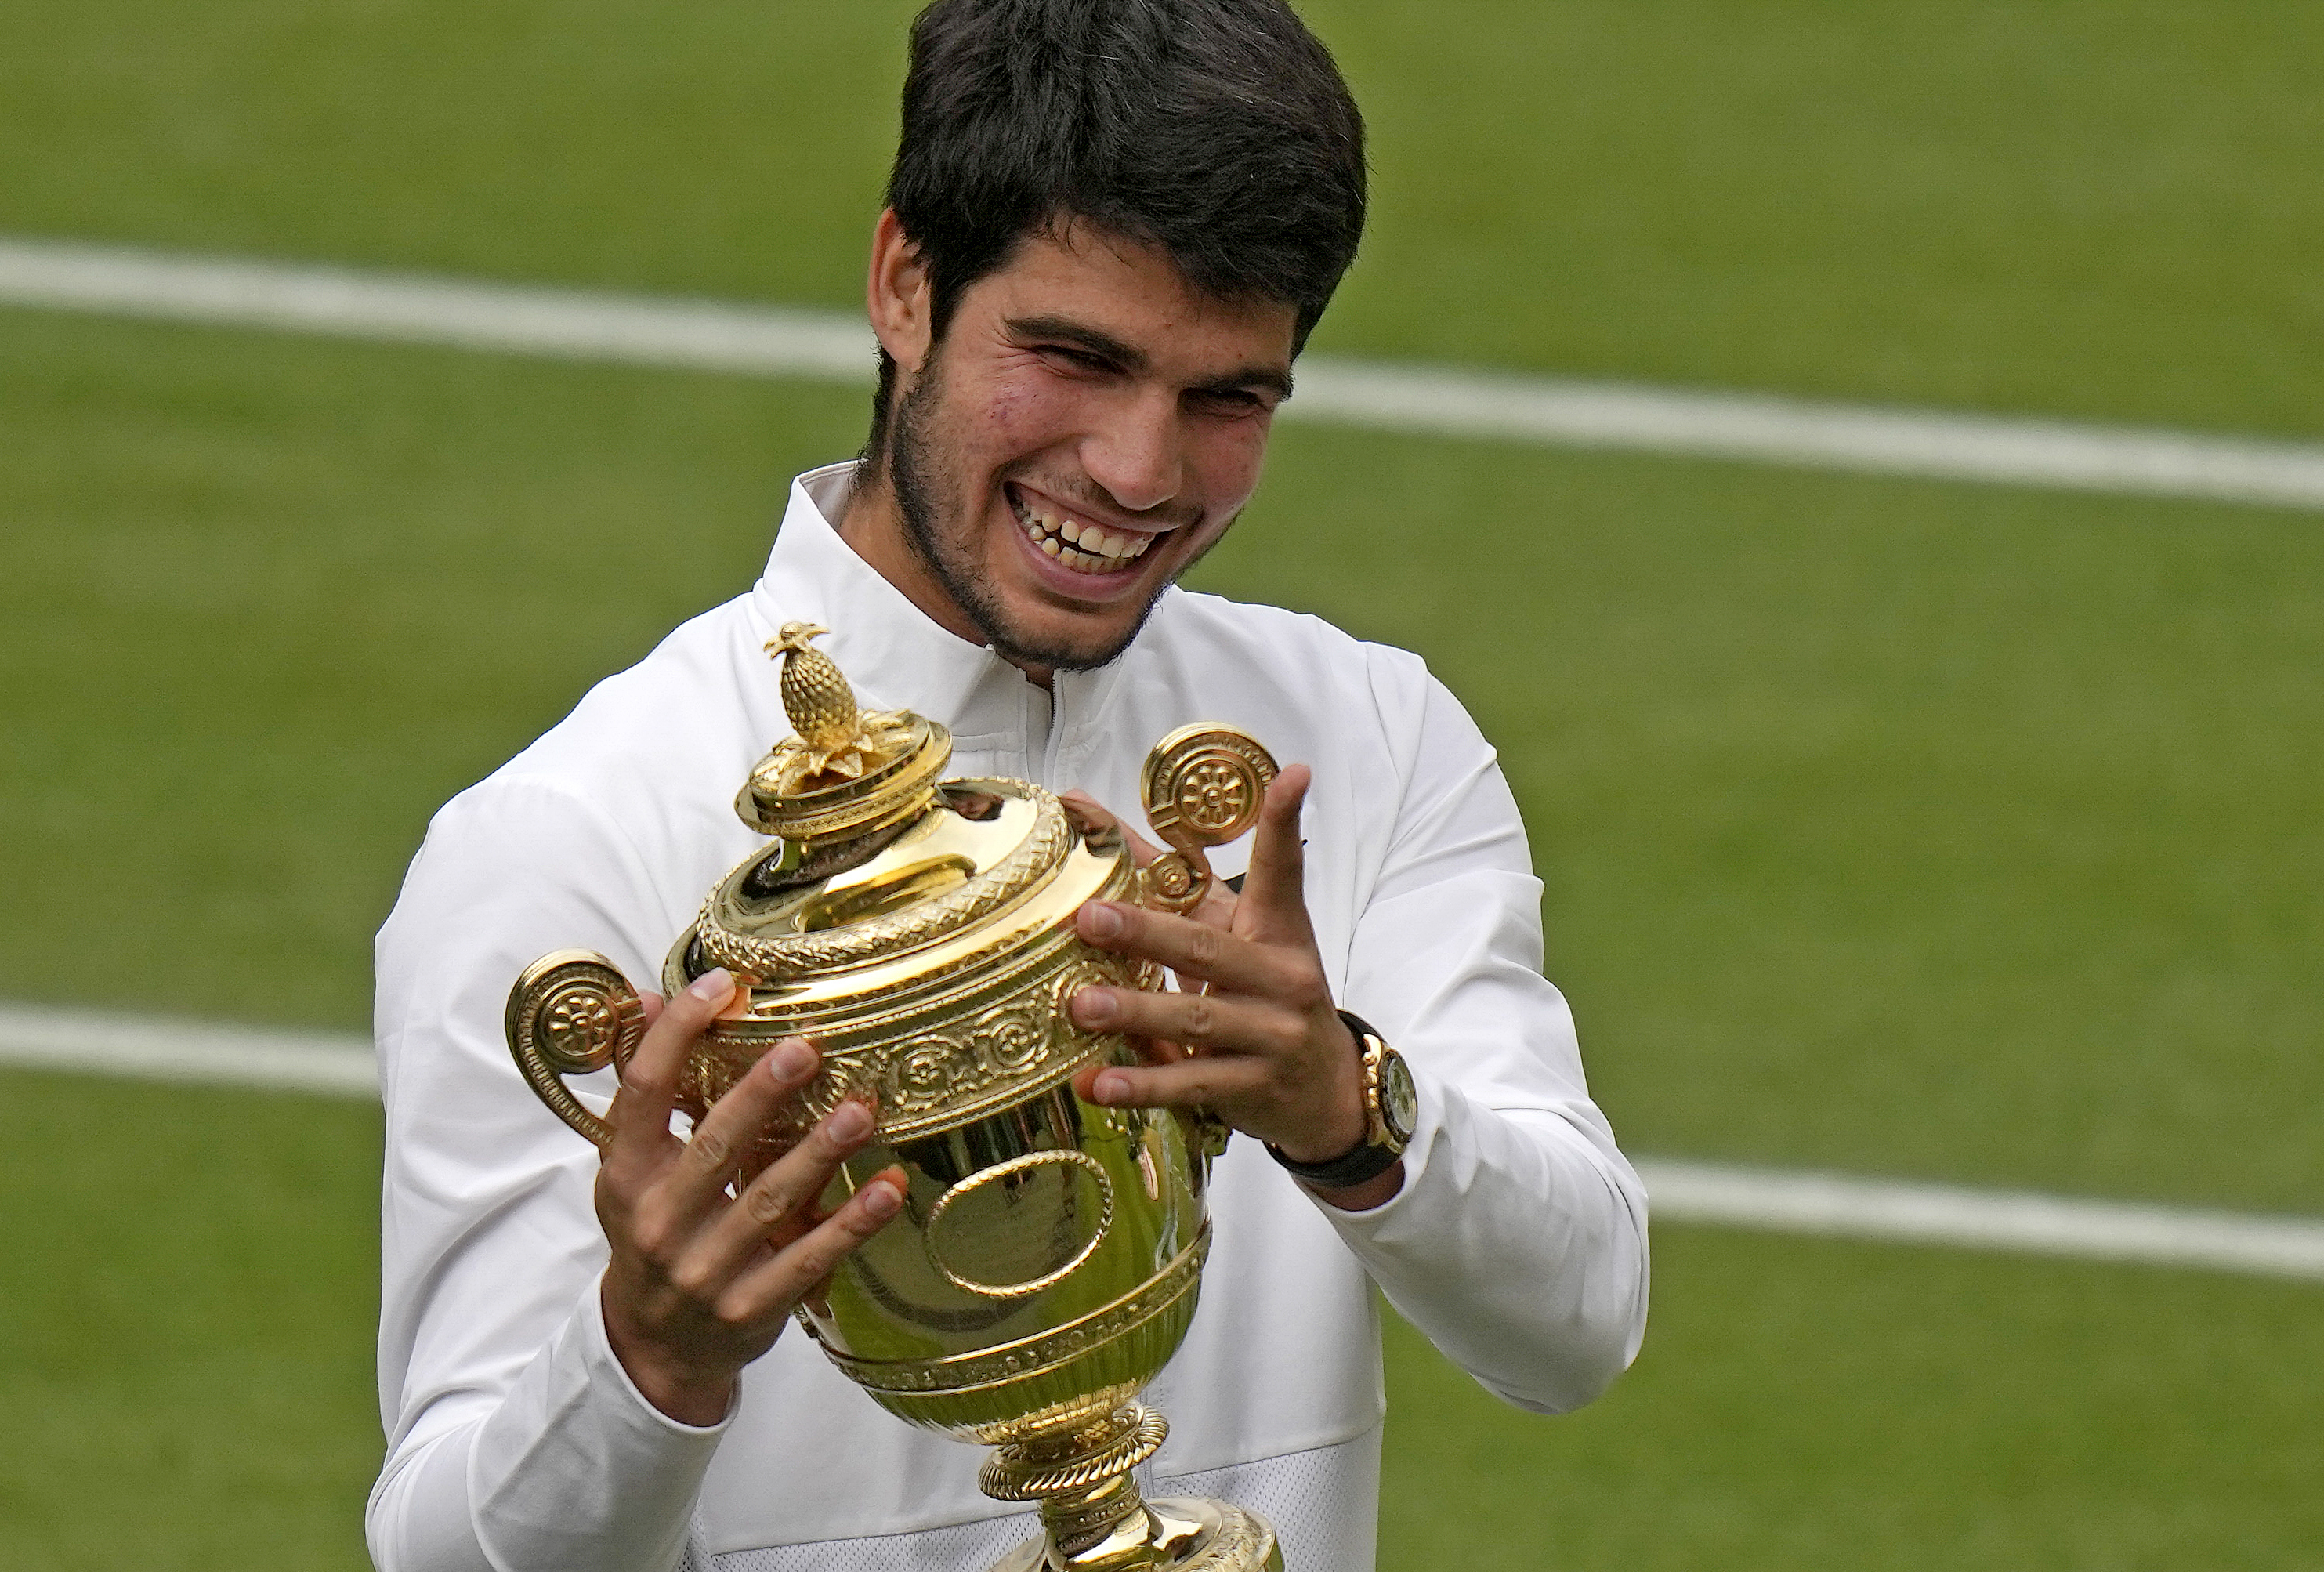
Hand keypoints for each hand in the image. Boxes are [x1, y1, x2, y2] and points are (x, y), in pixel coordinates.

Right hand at [594, 968, 905, 1424]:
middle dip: (759, 1095)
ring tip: (858, 1111)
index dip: (676, 1035)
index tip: (721, 986)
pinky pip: (809, 1257)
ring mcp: (705, 1268)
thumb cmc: (653, 1235)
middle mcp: (658, 1221)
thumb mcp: (633, 1169)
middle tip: (806, 1048)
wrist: (655, 1347)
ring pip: (767, 1202)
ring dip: (817, 1154)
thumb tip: (648, 1000)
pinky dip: (851, 1223)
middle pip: (713, 1146)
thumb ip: (647, 1090)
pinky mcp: (753, 1304)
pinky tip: (888, 1188)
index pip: (643, 1091)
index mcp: (624, 1174)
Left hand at [1065, 766, 1398, 1206]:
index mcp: (1277, 930)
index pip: (1283, 868)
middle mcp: (1281, 978)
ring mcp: (1272, 1036)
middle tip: (1089, 918)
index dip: (1284, 821)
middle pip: (1209, 948)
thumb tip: (1089, 811)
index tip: (1294, 776)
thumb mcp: (1233, 933)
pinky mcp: (1254, 1088)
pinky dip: (1142, 1087)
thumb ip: (1167, 880)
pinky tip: (1097, 1084)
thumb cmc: (1264, 994)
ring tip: (1079, 1006)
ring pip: (1197, 1020)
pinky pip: (1191, 1085)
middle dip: (1147, 931)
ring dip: (1135, 1014)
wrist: (1325, 1091)